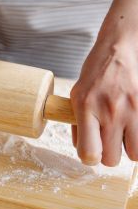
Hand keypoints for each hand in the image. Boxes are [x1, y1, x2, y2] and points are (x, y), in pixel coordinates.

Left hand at [71, 20, 137, 165]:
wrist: (119, 49)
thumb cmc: (96, 72)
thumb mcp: (77, 95)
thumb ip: (77, 122)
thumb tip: (81, 149)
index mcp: (86, 108)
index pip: (89, 152)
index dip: (89, 158)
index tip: (91, 152)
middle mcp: (109, 111)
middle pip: (112, 159)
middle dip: (108, 154)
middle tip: (107, 142)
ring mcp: (132, 110)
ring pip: (134, 155)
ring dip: (127, 149)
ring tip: (122, 135)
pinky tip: (132, 127)